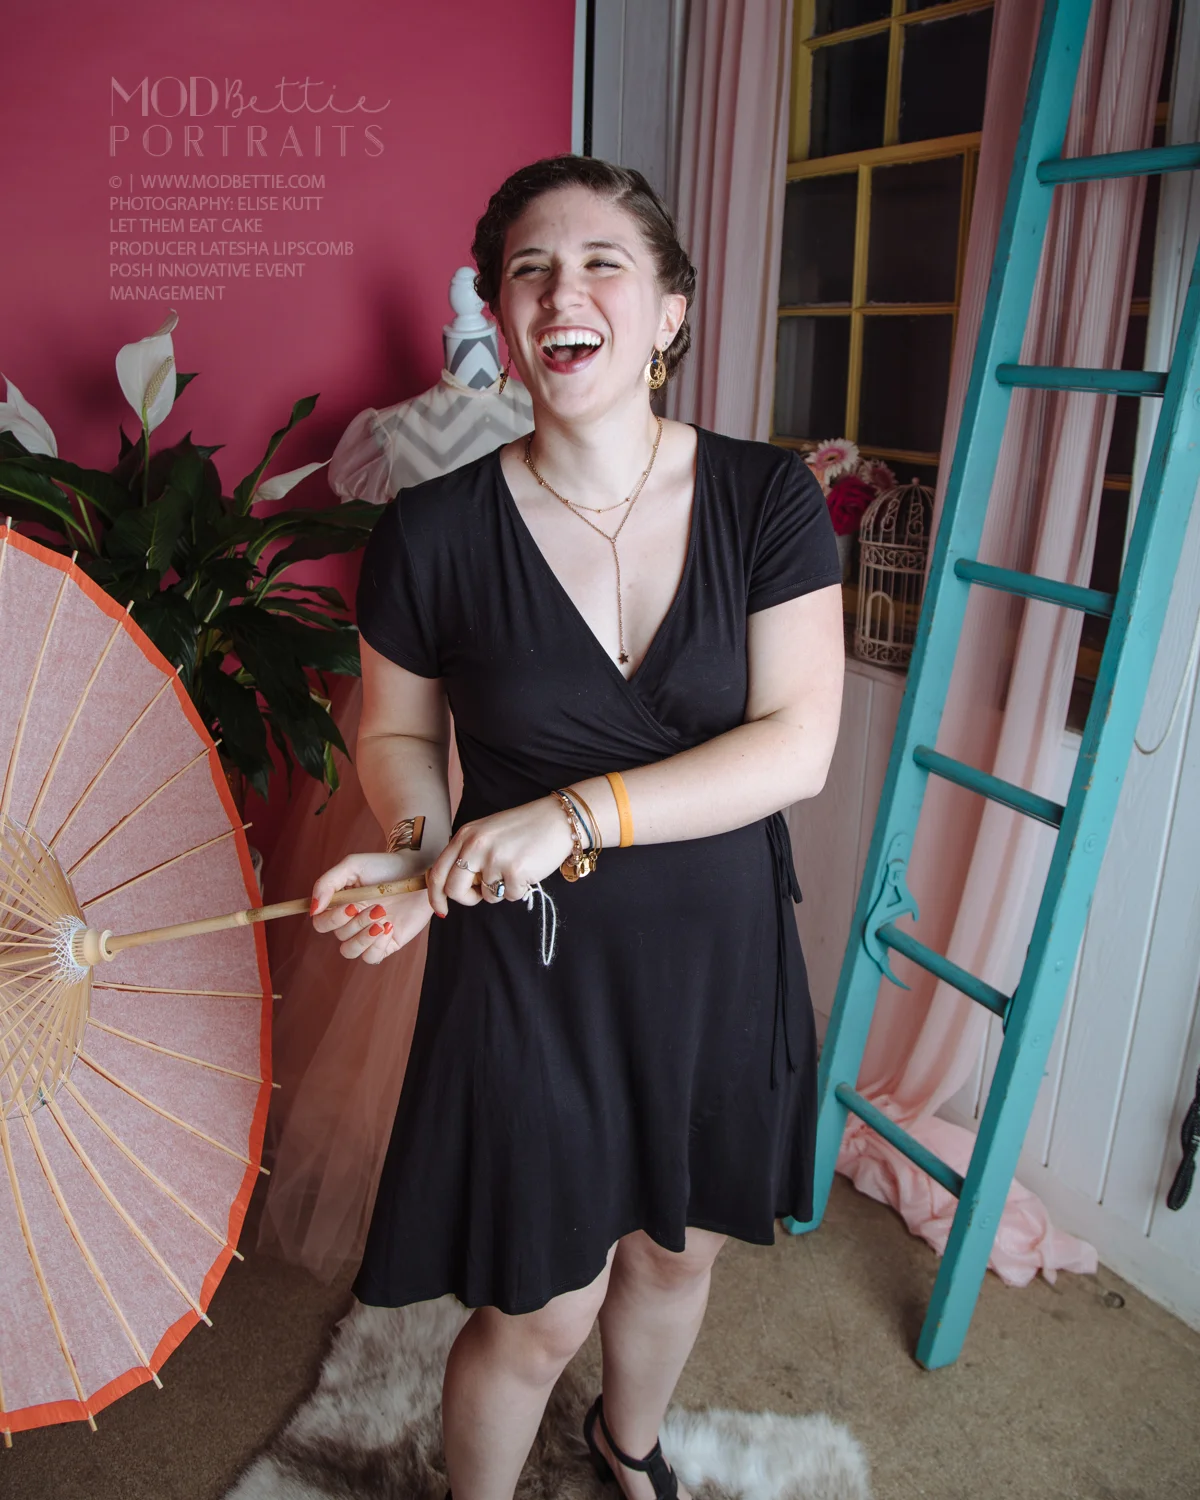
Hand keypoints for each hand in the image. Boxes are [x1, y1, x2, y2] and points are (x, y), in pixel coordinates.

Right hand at [311, 851, 432, 964]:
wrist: (418, 871)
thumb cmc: (384, 866)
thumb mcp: (353, 865)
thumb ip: (327, 883)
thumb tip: (313, 909)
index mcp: (340, 905)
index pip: (321, 923)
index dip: (331, 919)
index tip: (350, 905)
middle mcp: (352, 922)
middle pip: (338, 935)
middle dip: (356, 922)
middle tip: (377, 907)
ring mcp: (368, 934)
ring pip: (349, 951)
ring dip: (364, 937)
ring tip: (383, 918)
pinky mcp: (386, 943)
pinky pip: (371, 958)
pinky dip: (377, 946)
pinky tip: (390, 927)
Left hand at [426, 796, 573, 916]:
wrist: (558, 819)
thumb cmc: (524, 828)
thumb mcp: (486, 833)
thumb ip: (467, 854)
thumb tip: (452, 887)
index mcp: (465, 836)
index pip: (437, 872)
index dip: (435, 896)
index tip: (442, 909)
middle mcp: (475, 846)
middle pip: (454, 890)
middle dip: (468, 898)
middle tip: (482, 893)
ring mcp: (494, 859)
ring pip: (487, 896)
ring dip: (501, 890)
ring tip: (515, 868)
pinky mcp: (514, 871)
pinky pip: (510, 897)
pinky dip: (520, 889)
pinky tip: (528, 870)